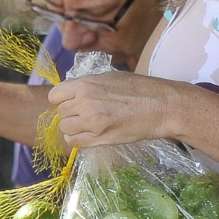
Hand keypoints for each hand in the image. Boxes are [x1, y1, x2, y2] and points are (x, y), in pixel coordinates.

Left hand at [47, 72, 182, 147]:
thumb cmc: (141, 89)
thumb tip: (70, 92)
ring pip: (65, 127)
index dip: (61, 99)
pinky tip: (87, 134)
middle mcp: (84, 103)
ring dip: (73, 126)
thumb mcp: (110, 77)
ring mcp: (91, 122)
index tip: (71, 101)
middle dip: (70, 113)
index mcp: (85, 85)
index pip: (54, 95)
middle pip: (60, 112)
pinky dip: (77, 139)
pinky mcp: (100, 138)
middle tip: (86, 113)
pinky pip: (74, 141)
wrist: (163, 107)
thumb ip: (87, 85)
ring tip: (88, 123)